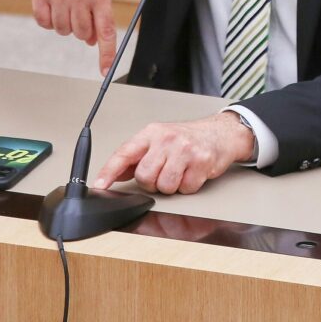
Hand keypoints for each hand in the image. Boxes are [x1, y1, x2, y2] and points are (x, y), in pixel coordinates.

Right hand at [24, 0, 117, 73]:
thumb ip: (100, 10)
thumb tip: (93, 39)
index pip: (105, 31)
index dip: (106, 54)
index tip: (106, 71)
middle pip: (81, 34)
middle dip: (84, 30)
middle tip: (83, 13)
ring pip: (62, 30)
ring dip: (66, 23)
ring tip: (69, 2)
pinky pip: (43, 22)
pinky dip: (49, 20)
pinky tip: (54, 4)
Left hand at [93, 112, 255, 195]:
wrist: (221, 133)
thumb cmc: (188, 138)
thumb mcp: (158, 140)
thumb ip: (136, 158)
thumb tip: (114, 174)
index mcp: (151, 133)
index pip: (125, 153)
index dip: (109, 170)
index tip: (99, 184)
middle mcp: (167, 139)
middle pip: (145, 176)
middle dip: (152, 182)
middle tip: (163, 172)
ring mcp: (185, 150)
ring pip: (165, 185)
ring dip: (171, 186)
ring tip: (179, 172)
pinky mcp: (201, 162)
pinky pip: (185, 188)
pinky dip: (188, 186)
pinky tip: (192, 173)